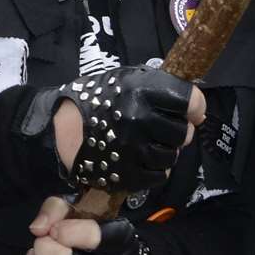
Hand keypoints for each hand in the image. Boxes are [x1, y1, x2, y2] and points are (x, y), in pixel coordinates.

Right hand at [35, 66, 203, 192]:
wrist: (59, 129)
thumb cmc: (97, 100)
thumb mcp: (126, 79)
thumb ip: (160, 87)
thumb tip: (195, 108)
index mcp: (141, 90)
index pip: (190, 101)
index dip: (194, 108)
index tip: (190, 112)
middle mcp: (139, 118)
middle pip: (182, 132)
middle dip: (173, 131)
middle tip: (156, 128)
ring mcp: (134, 149)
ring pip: (172, 156)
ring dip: (162, 151)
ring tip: (142, 143)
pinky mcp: (128, 175)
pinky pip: (159, 176)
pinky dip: (152, 169)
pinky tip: (136, 158)